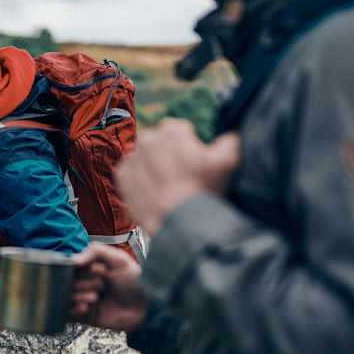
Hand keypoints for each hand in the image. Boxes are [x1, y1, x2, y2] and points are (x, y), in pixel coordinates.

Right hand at [69, 242, 148, 331]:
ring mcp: (84, 299)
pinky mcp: (85, 315)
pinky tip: (87, 308)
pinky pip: (68, 313)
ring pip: (66, 296)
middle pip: (67, 281)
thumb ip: (96, 251)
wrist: (144, 308)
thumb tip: (73, 260)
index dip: (79, 268)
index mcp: (91, 268)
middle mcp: (85, 282)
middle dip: (84, 283)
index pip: (71, 266)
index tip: (93, 270)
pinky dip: (74, 310)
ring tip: (97, 298)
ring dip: (80, 296)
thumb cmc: (135, 283)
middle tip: (102, 285)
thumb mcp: (119, 260)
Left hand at [116, 119, 239, 235]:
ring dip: (156, 168)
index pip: (182, 132)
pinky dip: (141, 182)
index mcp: (172, 130)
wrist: (179, 223)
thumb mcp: (228, 161)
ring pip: (146, 159)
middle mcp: (148, 140)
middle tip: (183, 178)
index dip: (192, 148)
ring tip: (170, 188)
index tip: (195, 165)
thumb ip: (231, 141)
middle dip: (171, 156)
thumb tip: (231, 137)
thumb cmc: (203, 191)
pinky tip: (156, 193)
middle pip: (162, 145)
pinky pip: (132, 175)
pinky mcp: (122, 179)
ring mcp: (132, 160)